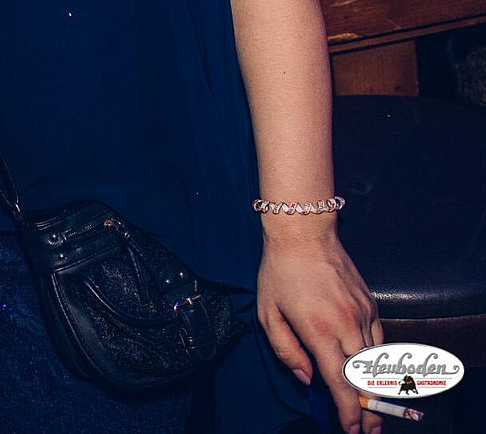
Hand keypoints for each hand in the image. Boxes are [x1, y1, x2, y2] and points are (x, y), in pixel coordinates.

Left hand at [256, 225, 381, 433]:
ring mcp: (363, 315)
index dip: (348, 410)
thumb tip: (307, 378)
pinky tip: (369, 370)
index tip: (352, 429)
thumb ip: (286, 350)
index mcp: (320, 331)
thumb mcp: (268, 314)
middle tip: (369, 430)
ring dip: (376, 388)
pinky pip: (379, 341)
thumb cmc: (280, 273)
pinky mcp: (372, 305)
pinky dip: (377, 360)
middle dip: (369, 409)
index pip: (340, 382)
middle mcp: (347, 326)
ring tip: (372, 408)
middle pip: (365, 378)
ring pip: (376, 362)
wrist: (305, 234)